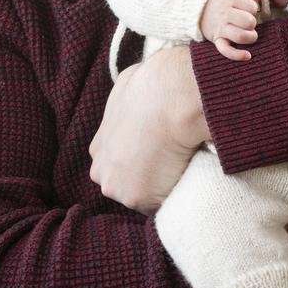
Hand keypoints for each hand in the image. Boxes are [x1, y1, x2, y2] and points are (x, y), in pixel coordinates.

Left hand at [89, 46, 209, 213]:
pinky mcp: (139, 199)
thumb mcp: (128, 84)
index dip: (140, 157)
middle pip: (125, 183)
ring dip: (160, 187)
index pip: (118, 162)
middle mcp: (102, 171)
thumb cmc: (152, 85)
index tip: (159, 150)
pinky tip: (189, 176)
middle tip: (173, 162)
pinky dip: (175, 193)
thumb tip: (137, 91)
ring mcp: (118, 188)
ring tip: (184, 169)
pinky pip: (162, 203)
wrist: (170, 97)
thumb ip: (127, 100)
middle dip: (146, 176)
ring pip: (143, 195)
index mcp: (99, 147)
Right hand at [200, 0, 258, 60]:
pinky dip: (238, 55)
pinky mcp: (216, 39)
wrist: (194, 7)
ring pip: (241, 36)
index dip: (254, 8)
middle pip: (249, 21)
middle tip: (247, 21)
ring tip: (249, 34)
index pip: (252, 6)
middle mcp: (224, 13)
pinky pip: (226, 50)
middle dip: (252, 22)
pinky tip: (248, 55)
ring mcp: (219, 27)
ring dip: (250, 36)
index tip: (248, 8)